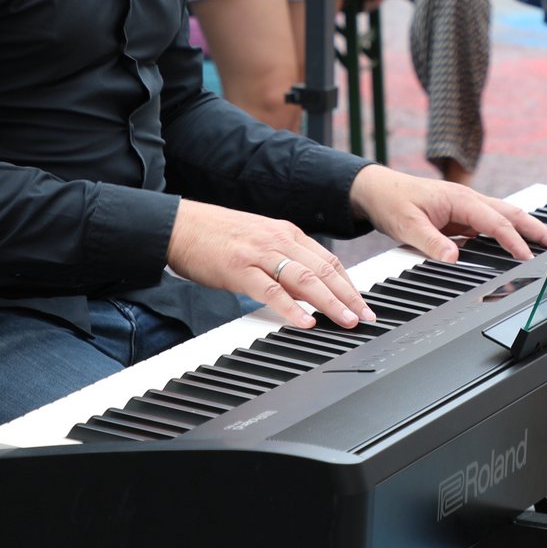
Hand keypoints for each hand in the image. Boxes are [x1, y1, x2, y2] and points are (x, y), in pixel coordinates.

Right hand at [165, 199, 373, 330]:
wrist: (181, 225)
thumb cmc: (217, 236)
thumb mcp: (259, 242)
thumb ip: (284, 260)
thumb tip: (307, 289)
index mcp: (286, 233)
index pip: (328, 260)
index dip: (350, 283)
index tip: (363, 303)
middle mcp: (279, 239)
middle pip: (324, 270)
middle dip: (350, 295)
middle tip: (366, 317)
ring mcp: (260, 253)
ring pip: (306, 279)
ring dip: (331, 302)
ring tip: (347, 320)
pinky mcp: (240, 269)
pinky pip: (272, 291)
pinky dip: (292, 308)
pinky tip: (305, 322)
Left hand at [348, 165, 546, 264]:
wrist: (378, 190)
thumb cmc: (393, 202)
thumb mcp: (407, 225)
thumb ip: (431, 242)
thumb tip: (454, 258)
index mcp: (460, 199)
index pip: (495, 222)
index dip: (513, 240)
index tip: (527, 256)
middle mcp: (469, 199)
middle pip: (510, 213)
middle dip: (535, 228)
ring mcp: (467, 206)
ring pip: (505, 216)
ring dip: (526, 228)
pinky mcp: (463, 214)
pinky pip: (492, 223)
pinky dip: (510, 231)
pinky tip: (517, 243)